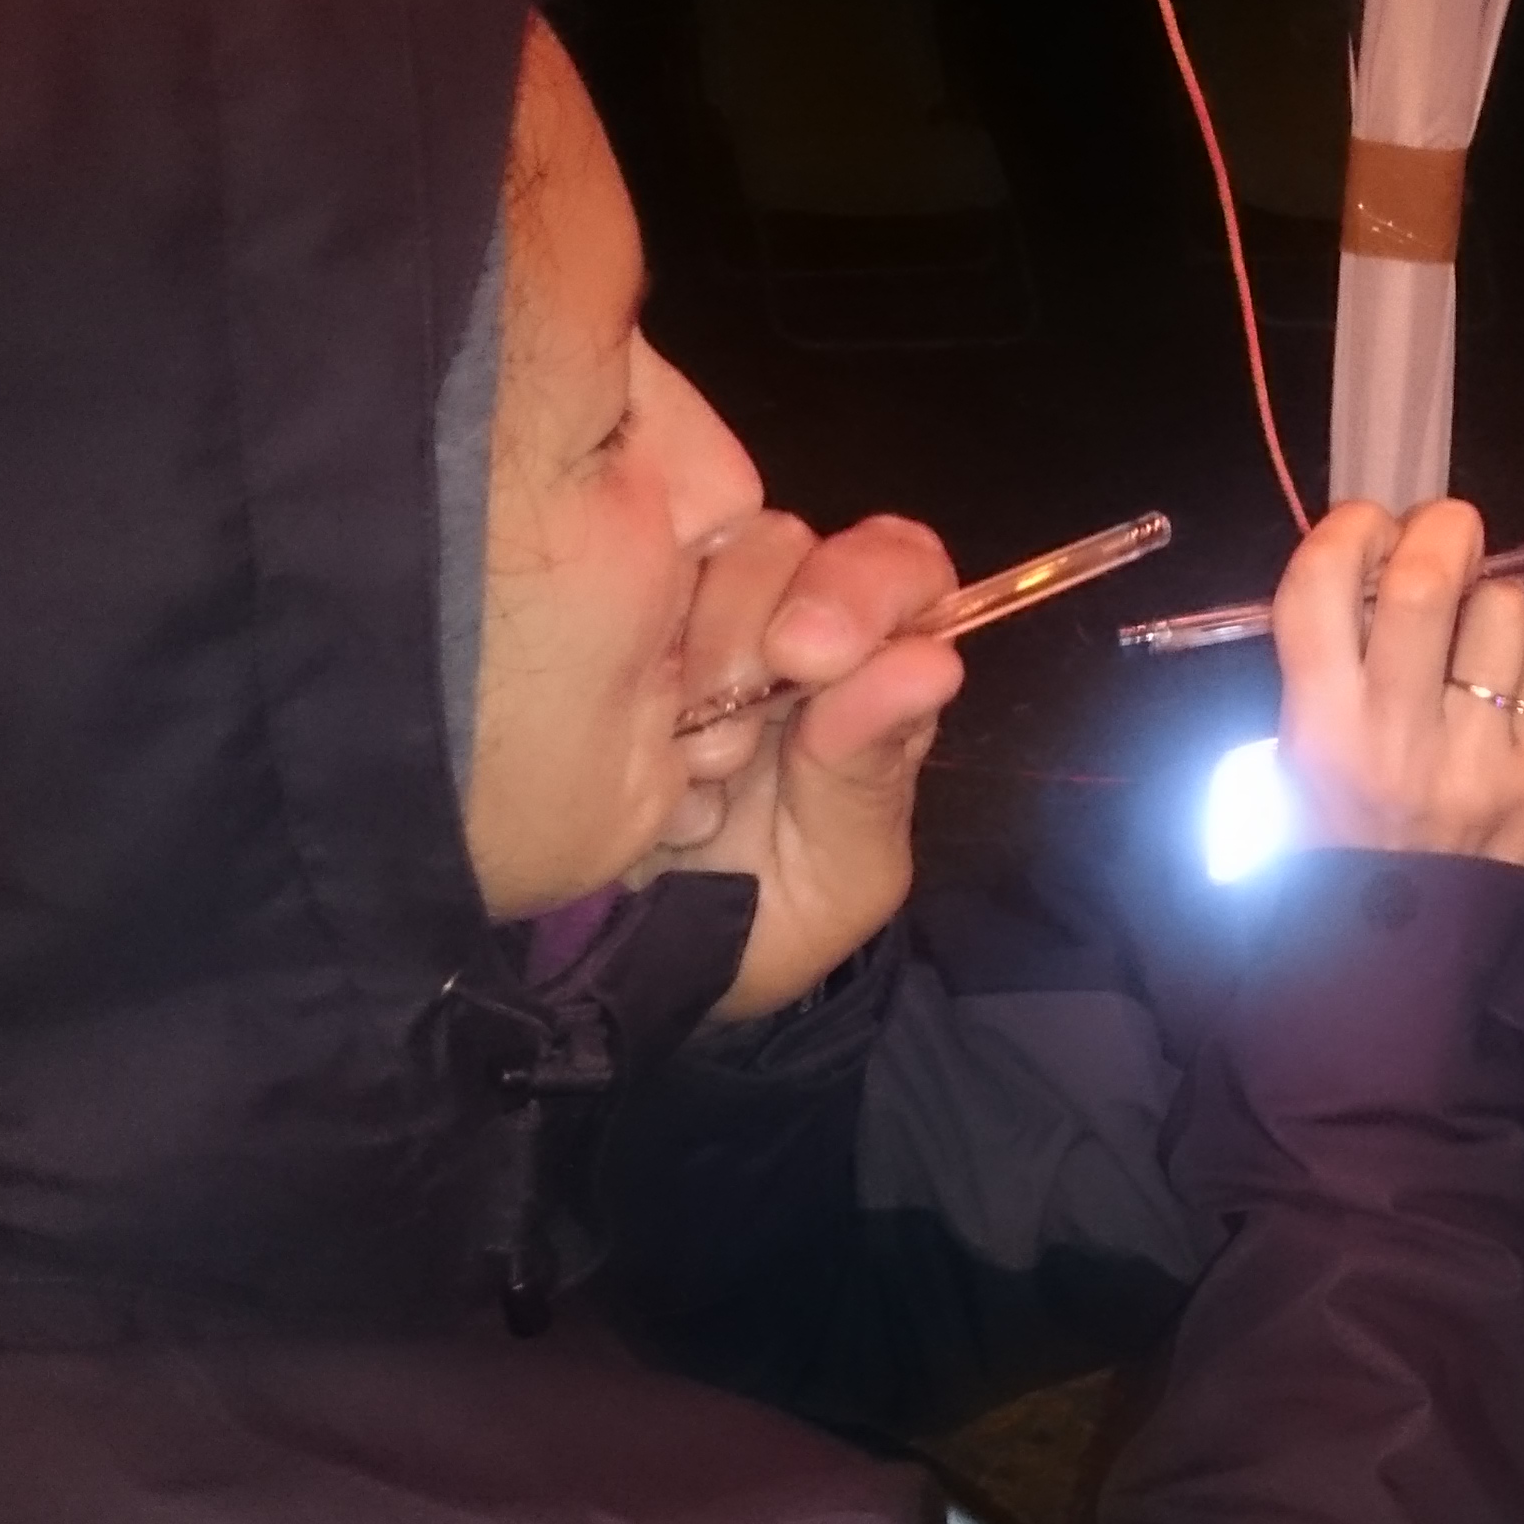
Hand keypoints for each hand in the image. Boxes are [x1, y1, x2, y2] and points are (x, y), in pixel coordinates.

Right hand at [644, 509, 962, 1020]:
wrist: (640, 976)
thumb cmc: (770, 920)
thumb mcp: (840, 873)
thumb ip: (873, 773)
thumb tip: (928, 664)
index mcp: (871, 669)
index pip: (898, 569)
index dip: (867, 586)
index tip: (810, 654)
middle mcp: (782, 621)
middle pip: (780, 546)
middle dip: (750, 628)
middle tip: (724, 738)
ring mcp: (680, 618)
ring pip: (687, 559)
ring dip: (682, 659)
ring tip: (677, 763)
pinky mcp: (594, 630)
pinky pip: (601, 587)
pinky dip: (607, 652)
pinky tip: (614, 736)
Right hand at [1270, 498, 1523, 868]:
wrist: (1388, 956)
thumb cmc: (1327, 840)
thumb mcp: (1291, 751)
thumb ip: (1326, 657)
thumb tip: (1382, 559)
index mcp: (1320, 727)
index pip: (1322, 581)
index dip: (1350, 528)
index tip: (1367, 531)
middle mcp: (1398, 734)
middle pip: (1430, 578)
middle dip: (1439, 530)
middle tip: (1442, 541)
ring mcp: (1481, 756)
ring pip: (1506, 607)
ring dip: (1489, 595)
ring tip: (1473, 629)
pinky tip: (1511, 673)